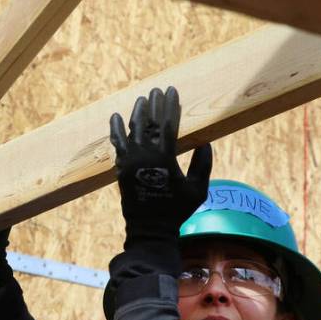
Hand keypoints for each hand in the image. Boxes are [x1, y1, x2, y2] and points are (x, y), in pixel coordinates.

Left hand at [109, 86, 211, 247]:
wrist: (149, 229)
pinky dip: (116, 130)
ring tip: (142, 99)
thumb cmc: (176, 211)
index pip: (167, 125)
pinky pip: (117, 145)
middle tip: (158, 90)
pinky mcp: (120, 169)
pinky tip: (115, 117)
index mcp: (164, 159)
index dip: (170, 107)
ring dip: (136, 113)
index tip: (173, 92)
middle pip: (148, 123)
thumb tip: (205, 143)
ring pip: (131, 130)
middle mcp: (144, 156)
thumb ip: (202, 165)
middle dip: (154, 105)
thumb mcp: (197, 190)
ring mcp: (129, 162)